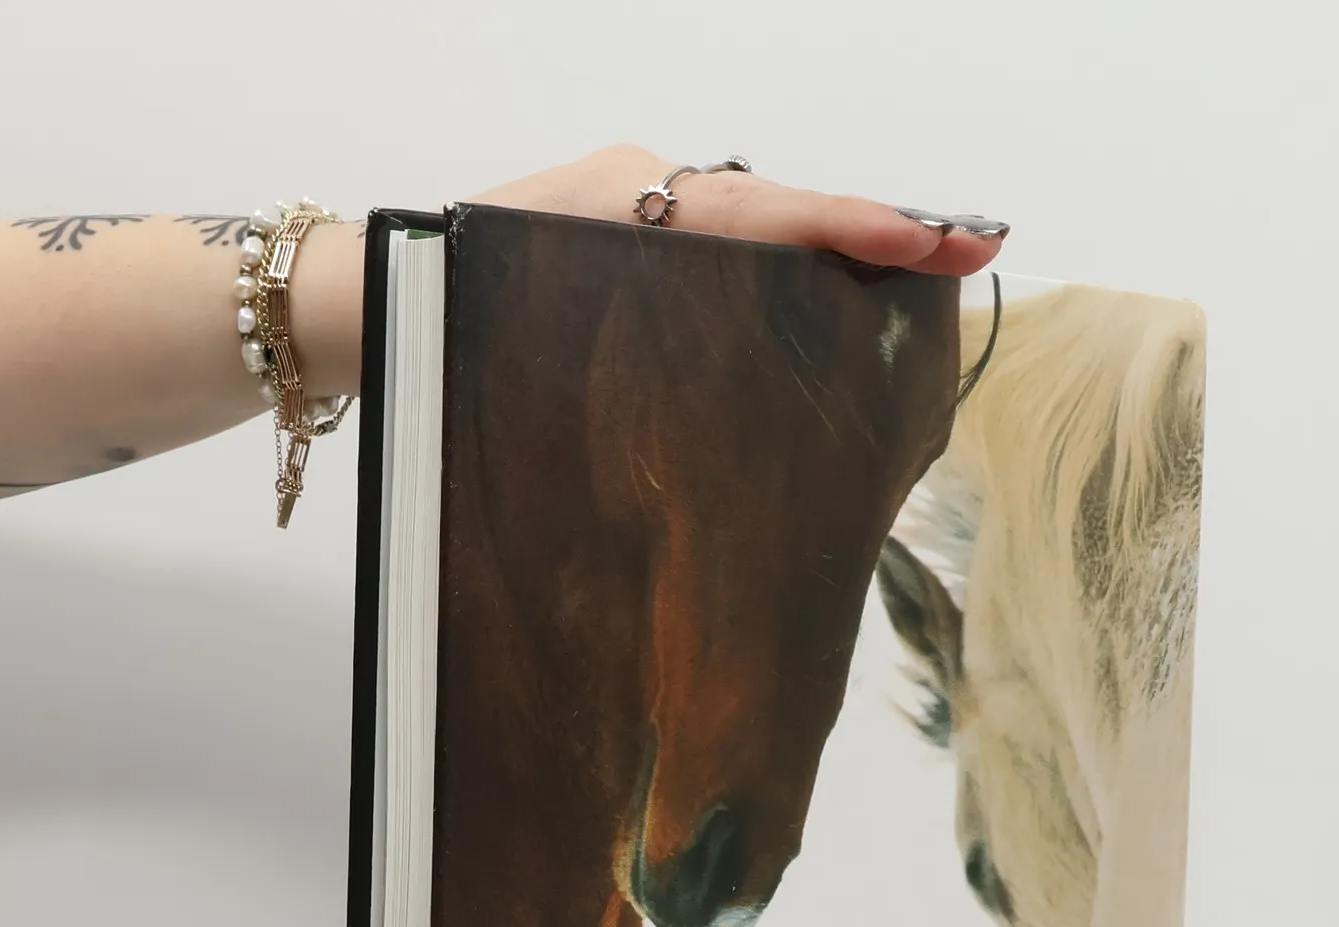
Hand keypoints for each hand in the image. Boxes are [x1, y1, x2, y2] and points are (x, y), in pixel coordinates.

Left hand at [470, 145, 1007, 276]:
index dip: (847, 228)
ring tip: (934, 267)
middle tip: (970, 249)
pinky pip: (728, 256)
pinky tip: (842, 298)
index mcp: (622, 202)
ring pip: (760, 230)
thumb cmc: (432, 317)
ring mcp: (642, 220)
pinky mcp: (635, 255)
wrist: (368, 304)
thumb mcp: (524, 303)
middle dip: (874, 230)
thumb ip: (621, 308)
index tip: (926, 243)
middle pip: (780, 207)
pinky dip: (791, 268)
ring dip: (844, 250)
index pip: (758, 211)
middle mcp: (643, 198)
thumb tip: (722, 301)